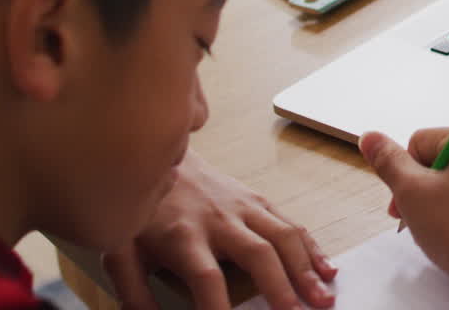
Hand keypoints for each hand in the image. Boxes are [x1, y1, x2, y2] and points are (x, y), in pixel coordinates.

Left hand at [102, 151, 336, 309]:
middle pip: (258, 253)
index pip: (205, 278)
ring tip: (324, 296)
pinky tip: (326, 268)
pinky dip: (311, 247)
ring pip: (283, 236)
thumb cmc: (143, 208)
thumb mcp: (121, 249)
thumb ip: (132, 290)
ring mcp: (243, 207)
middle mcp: (219, 219)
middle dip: (281, 286)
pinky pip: (290, 223)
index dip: (217, 307)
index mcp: (183, 235)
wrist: (160, 152)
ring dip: (306, 268)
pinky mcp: (257, 201)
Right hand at [359, 127, 448, 309]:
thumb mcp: (411, 193)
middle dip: (427, 187)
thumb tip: (371, 139)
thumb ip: (388, 161)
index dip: (406, 173)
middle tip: (420, 216)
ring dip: (448, 199)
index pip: (422, 141)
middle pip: (446, 159)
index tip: (405, 200)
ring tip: (444, 228)